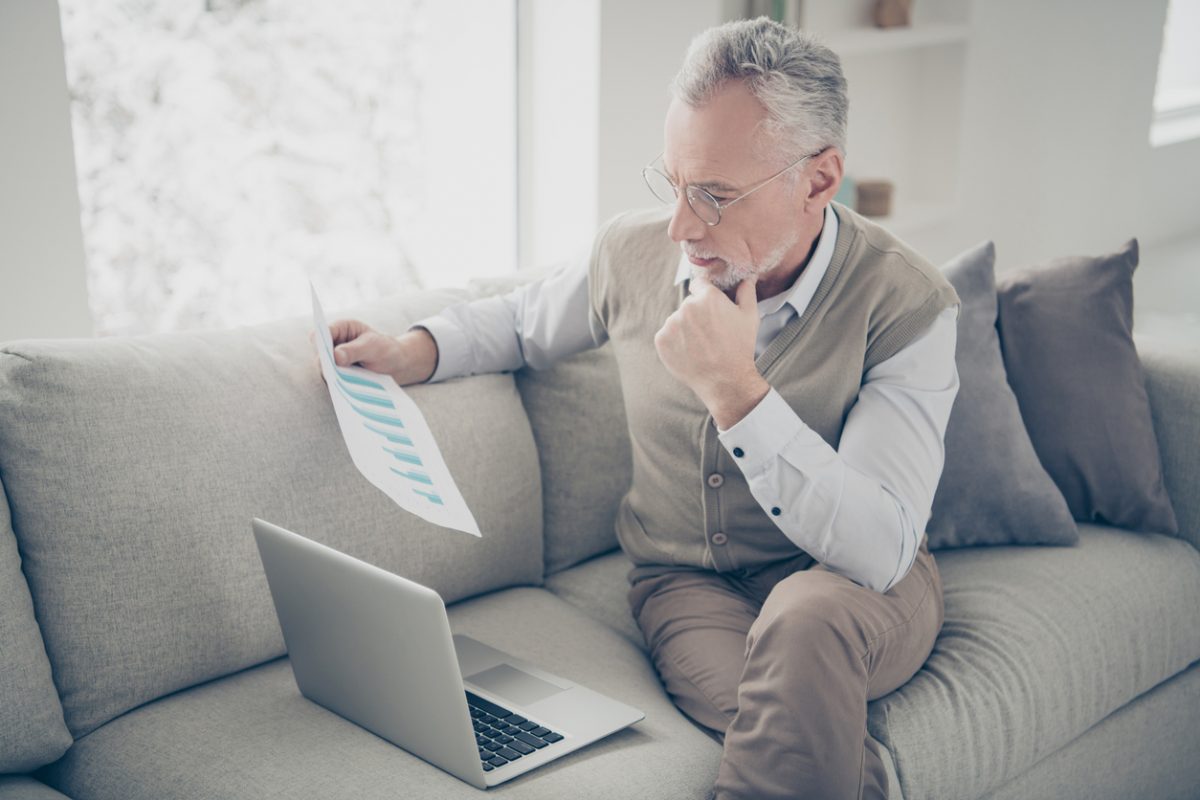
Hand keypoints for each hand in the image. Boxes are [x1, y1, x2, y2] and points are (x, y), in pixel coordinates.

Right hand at [310, 320, 438, 385]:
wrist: (396, 365)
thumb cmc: (385, 349)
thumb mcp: (373, 346)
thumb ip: (355, 350)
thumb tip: (335, 357)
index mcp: (341, 329)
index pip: (322, 333)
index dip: (320, 342)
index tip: (326, 354)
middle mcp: (333, 345)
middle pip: (320, 354)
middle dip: (325, 363)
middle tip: (332, 372)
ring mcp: (334, 362)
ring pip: (325, 370)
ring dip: (333, 377)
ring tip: (343, 384)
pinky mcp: (339, 376)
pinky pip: (334, 382)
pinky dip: (339, 386)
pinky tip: (348, 393)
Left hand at [653, 273, 769, 428]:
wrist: (725, 380)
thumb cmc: (740, 348)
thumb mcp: (749, 317)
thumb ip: (746, 292)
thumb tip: (746, 277)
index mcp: (707, 296)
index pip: (700, 285)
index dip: (706, 297)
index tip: (711, 311)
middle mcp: (687, 306)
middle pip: (688, 305)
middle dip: (697, 315)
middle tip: (709, 334)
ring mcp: (671, 323)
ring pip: (676, 320)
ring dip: (684, 329)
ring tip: (700, 346)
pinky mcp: (661, 339)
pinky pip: (666, 335)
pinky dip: (674, 342)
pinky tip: (689, 352)